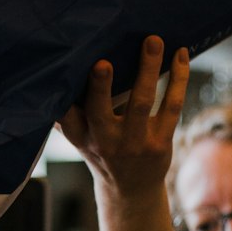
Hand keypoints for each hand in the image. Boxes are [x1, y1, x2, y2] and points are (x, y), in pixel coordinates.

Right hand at [58, 36, 189, 202]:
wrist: (130, 190)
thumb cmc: (102, 150)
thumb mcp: (79, 136)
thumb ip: (66, 112)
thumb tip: (51, 74)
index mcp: (81, 135)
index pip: (67, 117)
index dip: (64, 101)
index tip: (61, 80)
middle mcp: (105, 140)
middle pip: (102, 111)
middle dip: (101, 87)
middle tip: (103, 63)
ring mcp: (135, 142)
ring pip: (141, 101)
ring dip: (148, 68)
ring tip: (153, 40)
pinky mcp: (161, 141)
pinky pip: (171, 105)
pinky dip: (178, 78)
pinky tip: (180, 55)